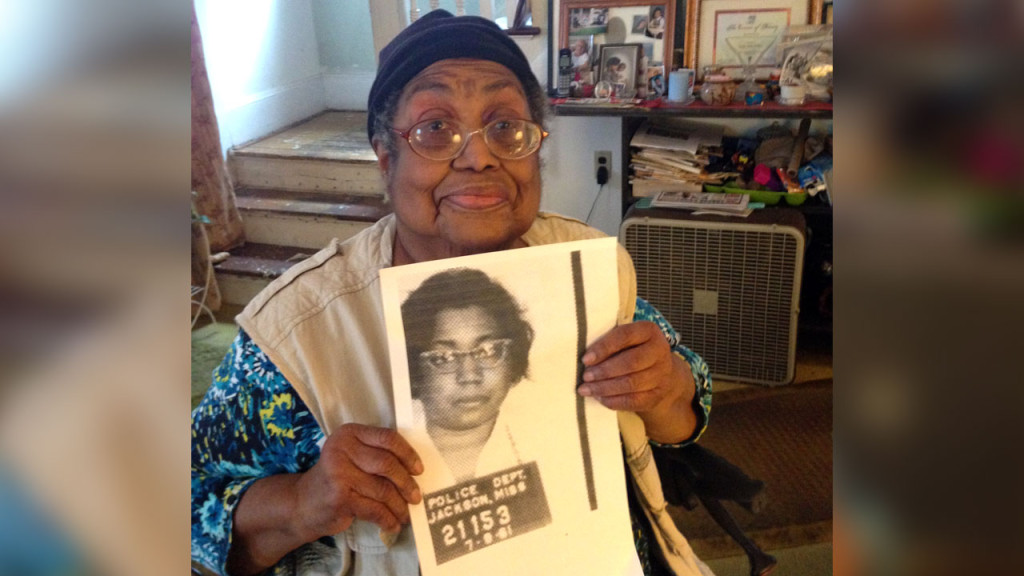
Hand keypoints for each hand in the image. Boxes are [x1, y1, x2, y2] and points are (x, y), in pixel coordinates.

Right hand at [296, 423, 422, 537]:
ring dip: (399, 505)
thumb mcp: (352, 457)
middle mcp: (342, 450)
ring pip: (383, 490)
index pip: (387, 438)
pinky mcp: (340, 499)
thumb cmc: (336, 478)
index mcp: (349, 434)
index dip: (408, 454)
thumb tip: (414, 470)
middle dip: (406, 483)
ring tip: (406, 514)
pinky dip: (387, 519)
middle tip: (416, 497)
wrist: (302, 503)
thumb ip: (376, 454)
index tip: (419, 470)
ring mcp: (339, 474)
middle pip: (387, 464)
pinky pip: (374, 509)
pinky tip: (393, 524)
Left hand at [578, 322, 695, 442]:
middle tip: (585, 377)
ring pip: (631, 383)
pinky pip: (634, 401)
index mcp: (649, 331)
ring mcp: (662, 375)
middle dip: (604, 371)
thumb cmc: (633, 350)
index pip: (625, 336)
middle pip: (631, 362)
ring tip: (586, 389)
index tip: (585, 359)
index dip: (604, 347)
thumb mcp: (626, 340)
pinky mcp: (657, 395)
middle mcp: (659, 351)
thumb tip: (585, 358)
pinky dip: (614, 401)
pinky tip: (599, 398)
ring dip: (605, 388)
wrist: (659, 372)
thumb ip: (609, 342)